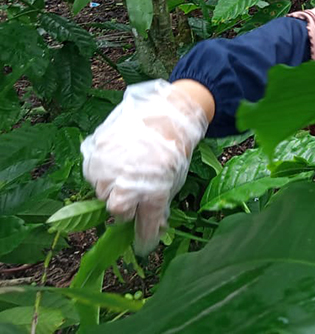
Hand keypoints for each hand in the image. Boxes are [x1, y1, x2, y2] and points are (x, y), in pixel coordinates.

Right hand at [81, 79, 208, 253]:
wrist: (167, 114)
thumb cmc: (174, 148)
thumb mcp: (175, 179)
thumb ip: (161, 204)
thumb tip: (156, 228)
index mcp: (153, 192)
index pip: (143, 226)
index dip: (143, 238)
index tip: (142, 246)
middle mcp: (127, 183)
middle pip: (117, 211)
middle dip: (126, 208)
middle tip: (134, 197)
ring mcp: (109, 167)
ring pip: (103, 192)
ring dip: (113, 188)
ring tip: (127, 172)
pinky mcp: (96, 153)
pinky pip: (94, 173)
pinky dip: (103, 172)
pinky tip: (117, 161)